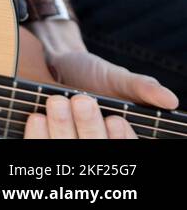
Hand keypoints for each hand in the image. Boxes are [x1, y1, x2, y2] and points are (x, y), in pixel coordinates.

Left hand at [20, 32, 178, 138]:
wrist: (55, 63)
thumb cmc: (92, 73)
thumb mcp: (118, 77)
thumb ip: (142, 87)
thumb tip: (170, 100)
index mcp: (117, 136)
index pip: (125, 146)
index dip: (122, 138)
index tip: (117, 120)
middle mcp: (94, 143)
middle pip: (94, 146)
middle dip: (89, 126)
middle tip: (82, 100)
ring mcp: (68, 144)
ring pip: (67, 147)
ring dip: (62, 127)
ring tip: (58, 101)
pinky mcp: (45, 140)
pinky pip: (39, 146)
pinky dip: (38, 133)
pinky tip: (38, 116)